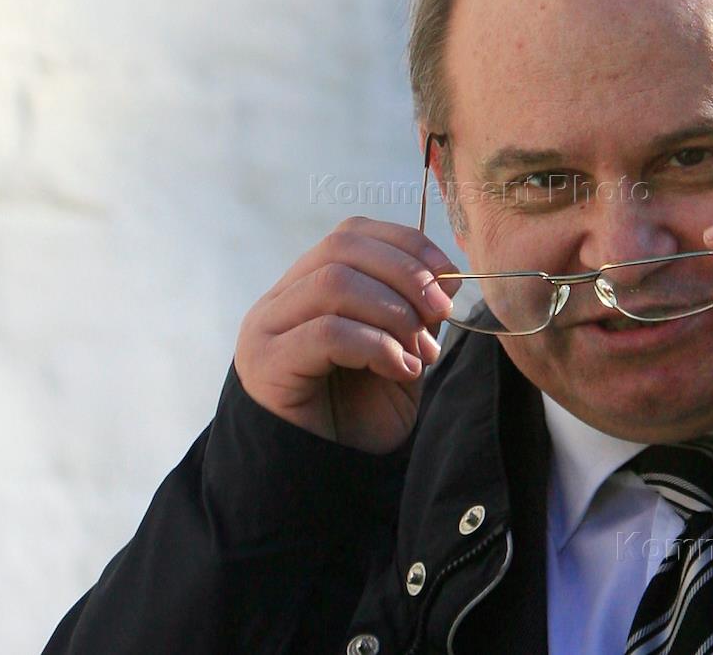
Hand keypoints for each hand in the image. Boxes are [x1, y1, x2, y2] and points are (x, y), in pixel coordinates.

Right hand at [233, 217, 456, 453]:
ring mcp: (266, 329)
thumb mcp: (400, 352)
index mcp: (308, 287)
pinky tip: (402, 372)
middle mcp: (281, 301)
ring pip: (334, 283)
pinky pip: (326, 332)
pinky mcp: (266, 365)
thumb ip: (413, 312)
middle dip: (404, 273)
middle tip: (440, 312)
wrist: (326, 480)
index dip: (405, 244)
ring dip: (393, 312)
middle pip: (342, 248)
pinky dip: (377, 345)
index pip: (352, 234)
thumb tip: (443, 275)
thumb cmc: (361, 416)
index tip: (447, 275)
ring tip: (421, 353)